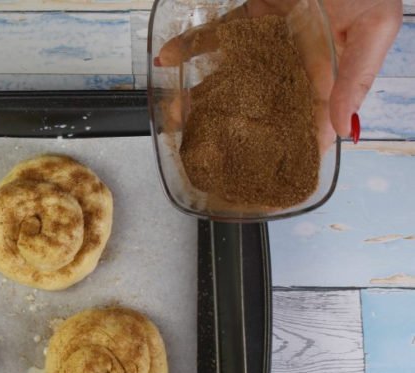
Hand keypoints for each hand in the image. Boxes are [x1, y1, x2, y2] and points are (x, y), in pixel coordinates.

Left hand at [156, 0, 402, 140]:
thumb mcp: (376, 29)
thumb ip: (356, 77)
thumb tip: (341, 127)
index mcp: (324, 77)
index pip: (303, 125)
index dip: (284, 154)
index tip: (261, 182)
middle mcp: (290, 66)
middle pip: (253, 108)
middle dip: (226, 131)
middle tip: (199, 150)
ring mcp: (266, 43)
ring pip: (227, 76)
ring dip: (198, 94)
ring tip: (174, 112)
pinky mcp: (248, 18)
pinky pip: (214, 35)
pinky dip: (189, 45)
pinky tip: (167, 58)